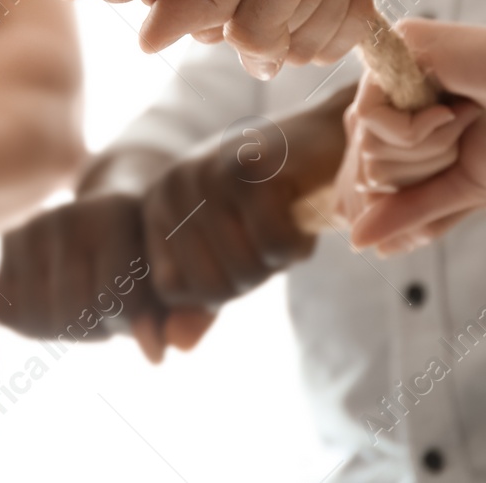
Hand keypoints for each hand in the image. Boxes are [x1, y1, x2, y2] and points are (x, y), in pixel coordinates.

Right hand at [0, 192, 211, 363]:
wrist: (111, 211)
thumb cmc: (149, 255)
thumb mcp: (172, 278)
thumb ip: (178, 316)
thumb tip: (155, 356)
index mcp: (115, 215)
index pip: (114, 299)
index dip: (128, 320)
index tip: (139, 307)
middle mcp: (68, 215)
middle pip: (72, 314)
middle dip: (96, 328)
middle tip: (111, 312)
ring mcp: (32, 227)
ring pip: (38, 319)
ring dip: (67, 331)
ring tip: (88, 306)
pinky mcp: (8, 241)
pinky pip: (8, 313)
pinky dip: (34, 325)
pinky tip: (58, 304)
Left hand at [139, 114, 339, 308]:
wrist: (328, 136)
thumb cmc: (275, 201)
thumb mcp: (230, 251)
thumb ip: (202, 300)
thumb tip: (177, 348)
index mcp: (157, 206)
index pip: (169, 291)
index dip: (216, 292)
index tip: (242, 257)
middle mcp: (173, 186)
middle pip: (209, 286)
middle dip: (253, 278)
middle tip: (272, 240)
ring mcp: (209, 173)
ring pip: (243, 269)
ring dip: (279, 261)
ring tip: (285, 222)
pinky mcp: (253, 168)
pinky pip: (277, 246)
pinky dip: (301, 243)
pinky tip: (303, 212)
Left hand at [342, 11, 485, 250]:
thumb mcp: (460, 187)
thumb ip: (409, 211)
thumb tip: (357, 242)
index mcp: (401, 122)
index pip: (367, 182)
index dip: (406, 196)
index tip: (452, 168)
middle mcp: (389, 93)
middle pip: (367, 170)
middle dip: (427, 170)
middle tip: (468, 135)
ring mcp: (389, 70)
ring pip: (368, 148)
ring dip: (430, 149)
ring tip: (467, 116)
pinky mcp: (394, 49)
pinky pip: (370, 118)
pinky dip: (417, 131)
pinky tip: (452, 107)